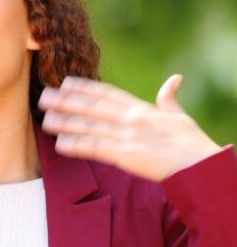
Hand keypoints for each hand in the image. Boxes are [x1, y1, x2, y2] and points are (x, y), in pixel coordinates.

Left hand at [38, 74, 222, 181]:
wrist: (202, 167)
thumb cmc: (193, 144)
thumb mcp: (180, 116)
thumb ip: (169, 98)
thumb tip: (175, 79)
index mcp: (142, 108)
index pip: (107, 93)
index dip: (85, 87)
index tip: (65, 82)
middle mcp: (131, 119)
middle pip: (92, 107)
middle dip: (66, 101)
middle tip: (44, 97)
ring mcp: (128, 136)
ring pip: (89, 126)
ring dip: (65, 123)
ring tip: (45, 120)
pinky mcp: (126, 155)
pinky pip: (96, 148)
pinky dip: (77, 146)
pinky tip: (61, 145)